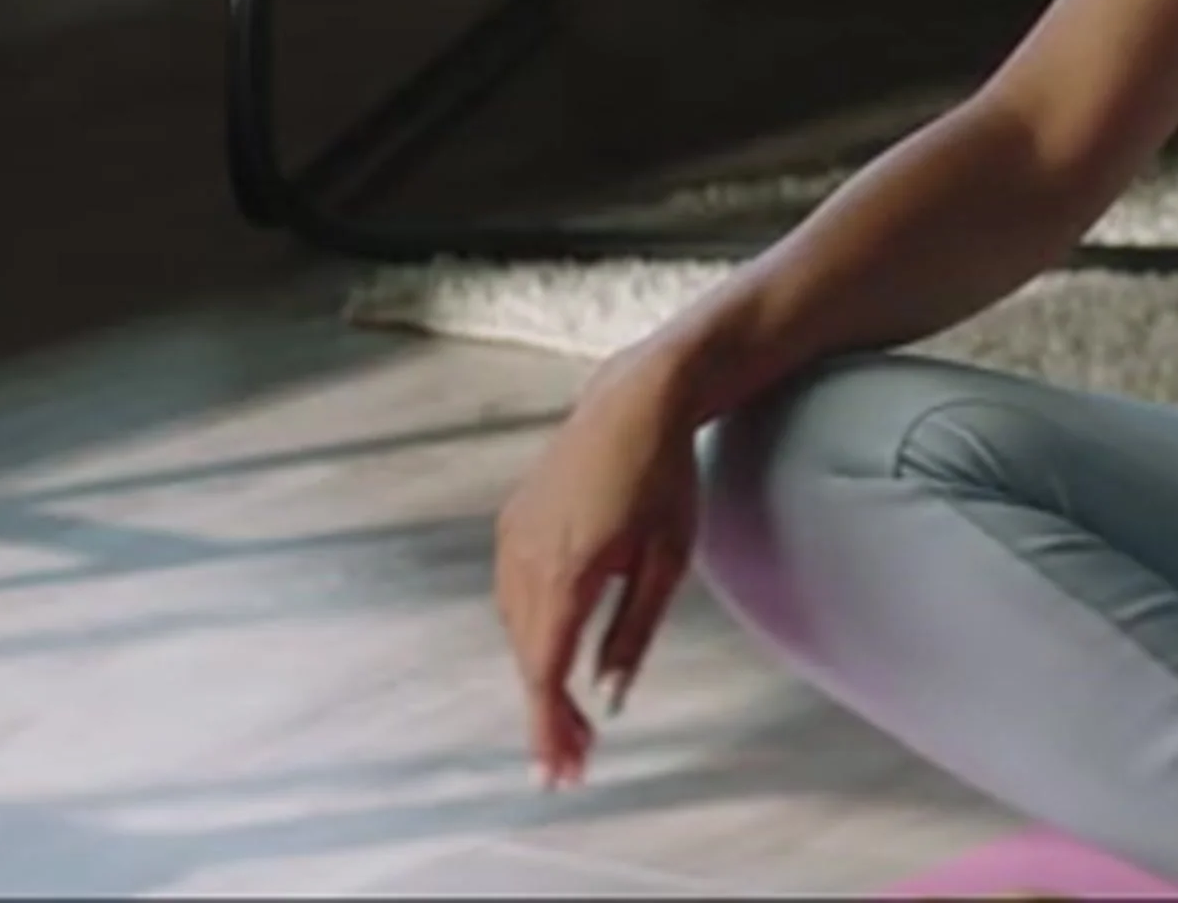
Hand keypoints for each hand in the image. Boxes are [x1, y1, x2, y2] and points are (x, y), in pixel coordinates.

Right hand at [493, 349, 704, 789]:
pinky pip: (513, 598)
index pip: (545, 671)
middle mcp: (524, 558)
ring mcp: (511, 539)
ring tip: (568, 727)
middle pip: (525, 660)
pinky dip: (530, 639)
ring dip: (537, 680)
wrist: (633, 402)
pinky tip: (555, 663)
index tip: (554, 775)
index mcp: (566, 571)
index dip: (547, 728)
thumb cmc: (663, 480)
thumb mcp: (666, 562)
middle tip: (571, 769)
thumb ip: (632, 634)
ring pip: (516, 632)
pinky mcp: (512, 525)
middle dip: (546, 717)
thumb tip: (607, 699)